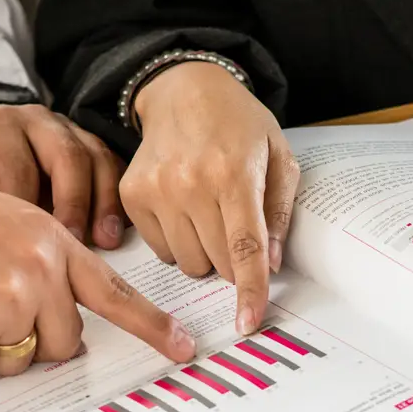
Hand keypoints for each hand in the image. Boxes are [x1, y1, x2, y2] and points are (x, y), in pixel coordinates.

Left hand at [0, 104, 126, 248]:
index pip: (18, 164)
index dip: (27, 205)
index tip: (29, 244)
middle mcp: (35, 120)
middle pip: (67, 154)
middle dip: (75, 202)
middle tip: (77, 243)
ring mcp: (65, 129)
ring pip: (97, 157)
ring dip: (105, 201)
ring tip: (108, 240)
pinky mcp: (85, 144)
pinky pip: (111, 164)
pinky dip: (118, 196)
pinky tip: (120, 228)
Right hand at [0, 173, 196, 378]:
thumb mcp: (9, 221)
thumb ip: (44, 261)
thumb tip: (61, 319)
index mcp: (54, 243)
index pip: (114, 291)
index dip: (151, 325)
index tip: (183, 347)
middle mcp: (41, 272)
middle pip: (63, 341)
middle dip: (30, 339)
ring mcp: (11, 301)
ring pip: (19, 359)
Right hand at [126, 61, 299, 334]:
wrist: (183, 89)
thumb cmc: (238, 124)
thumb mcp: (279, 155)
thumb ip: (280, 211)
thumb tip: (271, 264)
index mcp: (234, 173)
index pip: (244, 247)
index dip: (249, 290)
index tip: (248, 322)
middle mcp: (191, 183)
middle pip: (216, 263)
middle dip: (232, 261)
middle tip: (237, 229)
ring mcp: (156, 190)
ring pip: (187, 263)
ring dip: (205, 253)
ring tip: (210, 214)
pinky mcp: (132, 195)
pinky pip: (160, 250)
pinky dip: (178, 241)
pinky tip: (185, 209)